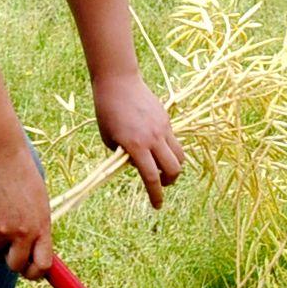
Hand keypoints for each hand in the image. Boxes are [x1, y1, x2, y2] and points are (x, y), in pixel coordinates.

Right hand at [0, 147, 54, 277]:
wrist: (1, 158)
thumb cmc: (24, 178)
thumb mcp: (40, 204)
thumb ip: (38, 228)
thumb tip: (36, 252)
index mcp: (41, 227)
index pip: (43, 264)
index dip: (37, 273)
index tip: (34, 273)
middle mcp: (22, 232)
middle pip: (16, 265)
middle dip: (14, 263)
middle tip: (13, 252)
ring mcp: (0, 228)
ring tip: (3, 208)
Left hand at [93, 72, 183, 208]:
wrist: (118, 82)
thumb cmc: (106, 111)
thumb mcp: (109, 138)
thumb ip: (123, 155)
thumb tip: (136, 165)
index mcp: (135, 146)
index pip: (150, 177)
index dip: (155, 194)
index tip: (157, 206)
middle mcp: (153, 139)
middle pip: (172, 169)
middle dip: (169, 181)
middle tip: (161, 184)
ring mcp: (163, 128)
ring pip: (179, 156)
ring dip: (174, 167)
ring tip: (163, 169)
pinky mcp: (167, 120)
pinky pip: (174, 141)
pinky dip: (170, 150)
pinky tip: (158, 148)